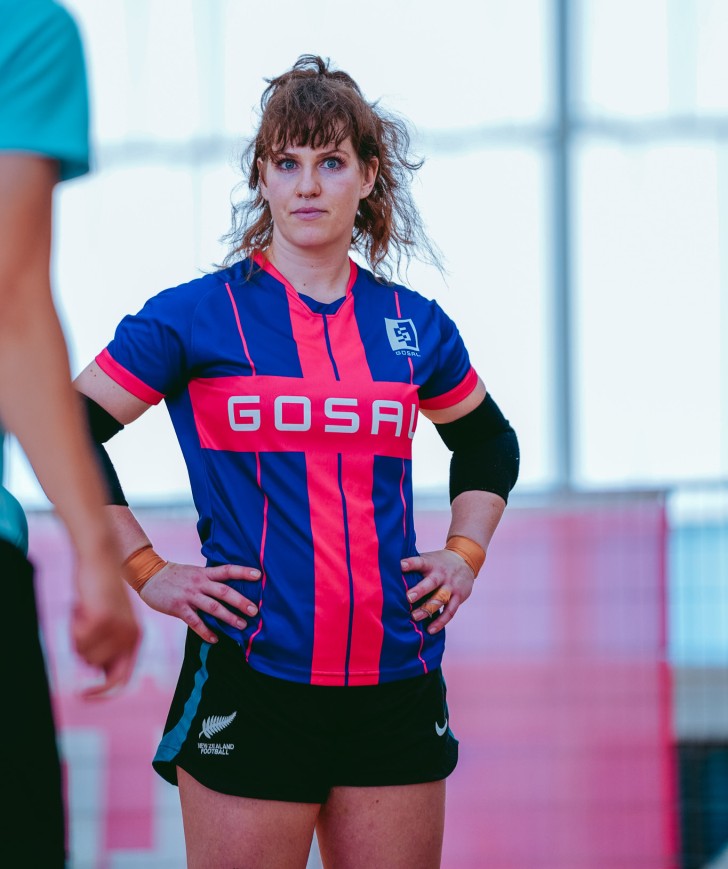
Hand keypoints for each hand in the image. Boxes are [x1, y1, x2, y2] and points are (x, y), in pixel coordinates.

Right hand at [71, 555, 140, 698]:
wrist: (102, 560)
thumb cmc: (103, 591)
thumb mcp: (113, 621)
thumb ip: (110, 647)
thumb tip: (99, 674)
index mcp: (136, 639)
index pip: (121, 679)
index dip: (102, 692)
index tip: (83, 695)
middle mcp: (130, 637)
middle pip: (95, 667)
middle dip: (83, 652)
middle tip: (83, 626)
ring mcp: (116, 630)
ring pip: (84, 654)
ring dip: (77, 636)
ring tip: (85, 613)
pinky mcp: (101, 621)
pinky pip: (77, 639)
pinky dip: (73, 625)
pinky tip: (81, 607)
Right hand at [139, 561, 261, 643]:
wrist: (149, 575)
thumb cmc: (175, 575)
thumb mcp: (194, 572)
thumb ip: (209, 579)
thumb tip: (228, 588)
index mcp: (204, 573)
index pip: (227, 570)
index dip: (243, 572)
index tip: (259, 576)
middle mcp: (199, 583)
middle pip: (224, 591)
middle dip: (240, 601)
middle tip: (255, 610)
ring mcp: (189, 595)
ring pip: (213, 607)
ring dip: (229, 617)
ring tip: (242, 626)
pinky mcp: (179, 607)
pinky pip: (195, 621)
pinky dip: (206, 631)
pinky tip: (215, 639)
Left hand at [401, 548, 476, 634]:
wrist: (466, 560)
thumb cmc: (438, 562)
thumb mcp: (428, 558)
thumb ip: (413, 565)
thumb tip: (387, 568)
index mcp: (431, 563)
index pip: (420, 562)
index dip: (410, 564)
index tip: (400, 566)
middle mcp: (441, 574)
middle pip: (431, 583)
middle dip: (420, 590)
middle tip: (408, 598)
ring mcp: (451, 586)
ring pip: (439, 599)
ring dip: (427, 609)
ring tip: (415, 617)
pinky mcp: (458, 597)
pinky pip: (450, 612)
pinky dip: (440, 622)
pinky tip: (430, 630)